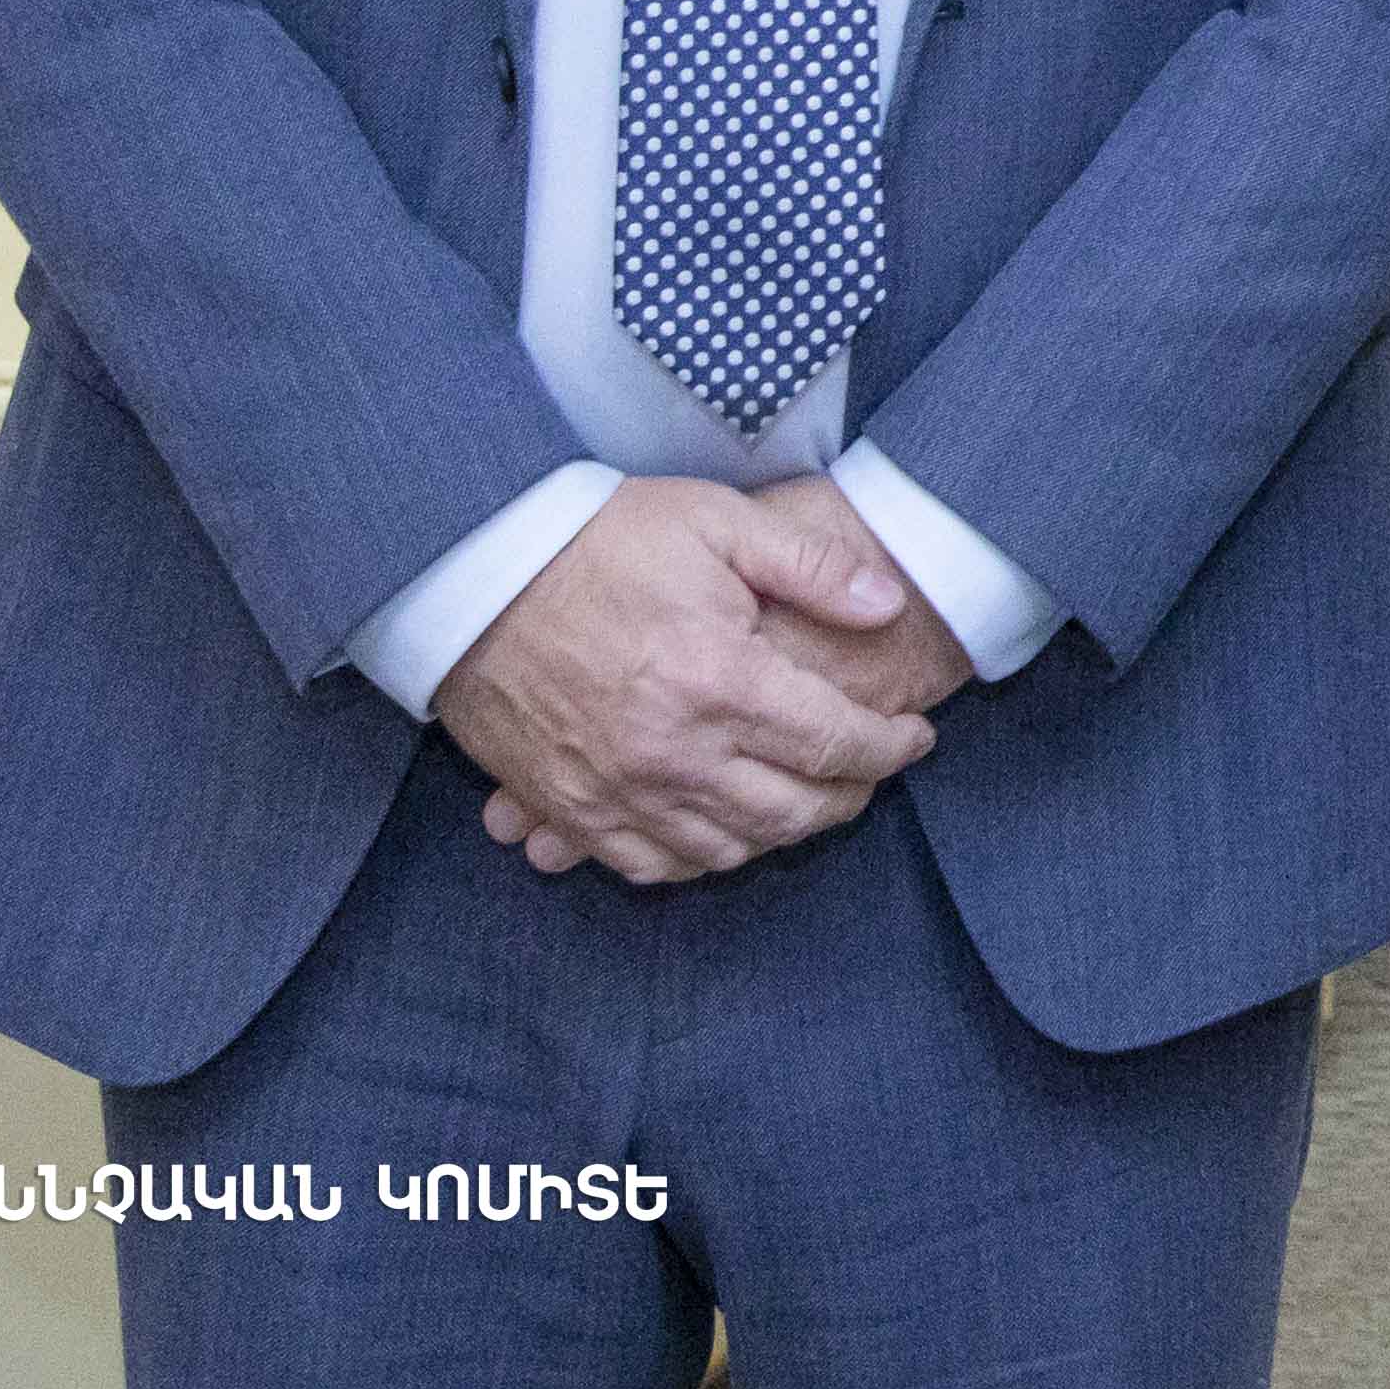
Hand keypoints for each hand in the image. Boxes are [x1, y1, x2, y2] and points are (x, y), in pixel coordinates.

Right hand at [439, 476, 938, 884]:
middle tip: (870, 771)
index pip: (836, 743)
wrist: (473, 569)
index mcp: (719, 680)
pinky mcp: (568, 806)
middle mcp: (673, 751)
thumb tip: (889, 604)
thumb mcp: (717, 523)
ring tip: (807, 796)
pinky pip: (650, 865)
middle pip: (792, 811)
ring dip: (781, 832)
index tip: (916, 735)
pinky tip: (723, 828)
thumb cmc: (600, 539)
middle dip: (850, 797)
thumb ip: (813, 568)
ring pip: (727, 849)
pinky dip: (699, 857)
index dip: (891, 746)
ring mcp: (616, 790)